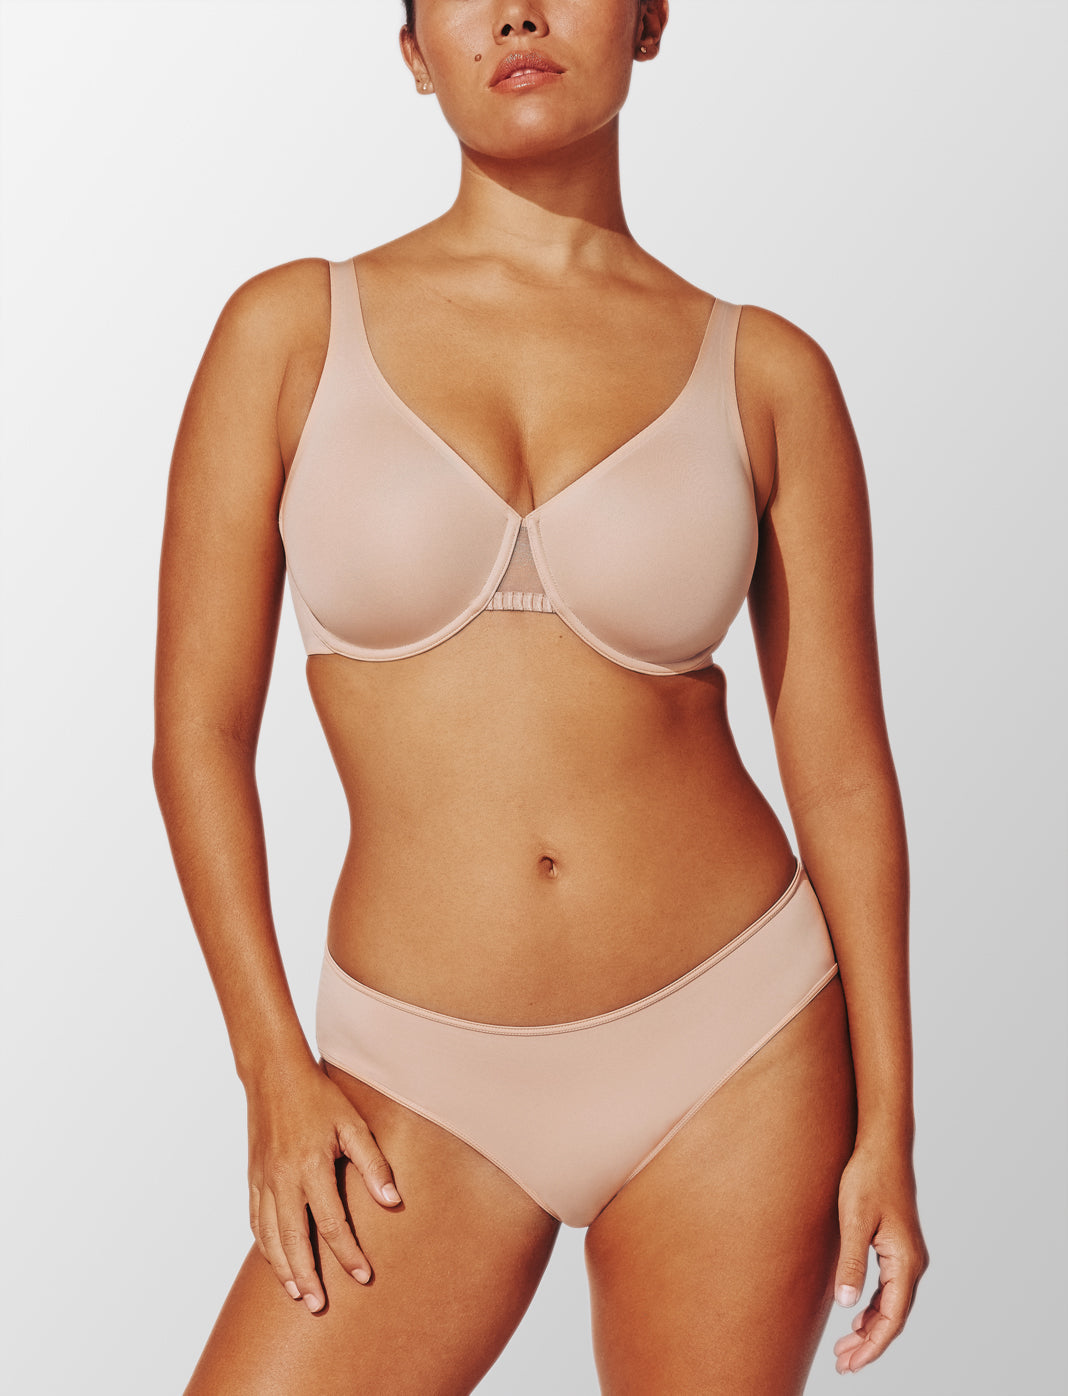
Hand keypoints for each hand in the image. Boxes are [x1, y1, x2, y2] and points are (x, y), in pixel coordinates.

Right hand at [245, 1059, 401, 1312]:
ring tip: (298, 1294)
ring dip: (283, 1269)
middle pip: (294, 1240)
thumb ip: (373, 1164)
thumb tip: (392, 1202)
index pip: (332, 1222)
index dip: (348, 1253)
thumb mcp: (354, 1124)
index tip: (364, 1276)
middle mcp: (284, 1179)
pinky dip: (265, 1247)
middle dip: (308, 1277)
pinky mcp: (253, 1178)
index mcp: (311, 1166)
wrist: (274, 1075)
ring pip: (270, 1237)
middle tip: (319, 1306)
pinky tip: (276, 1261)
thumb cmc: (320, 1097)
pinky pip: (256, 1222)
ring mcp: (264, 1180)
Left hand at [831, 1142, 928, 1373]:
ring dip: (870, 1328)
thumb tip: (846, 1305)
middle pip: (894, 1317)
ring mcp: (907, 1256)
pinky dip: (873, 1308)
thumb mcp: (853, 1219)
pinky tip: (856, 1316)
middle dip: (869, 1344)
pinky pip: (889, 1289)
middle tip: (843, 1364)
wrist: (883, 1146)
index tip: (851, 1364)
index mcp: (905, 1261)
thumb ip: (851, 1263)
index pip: (892, 1318)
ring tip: (845, 1348)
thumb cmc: (868, 1177)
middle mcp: (913, 1263)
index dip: (872, 1346)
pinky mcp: (898, 1247)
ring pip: (892, 1305)